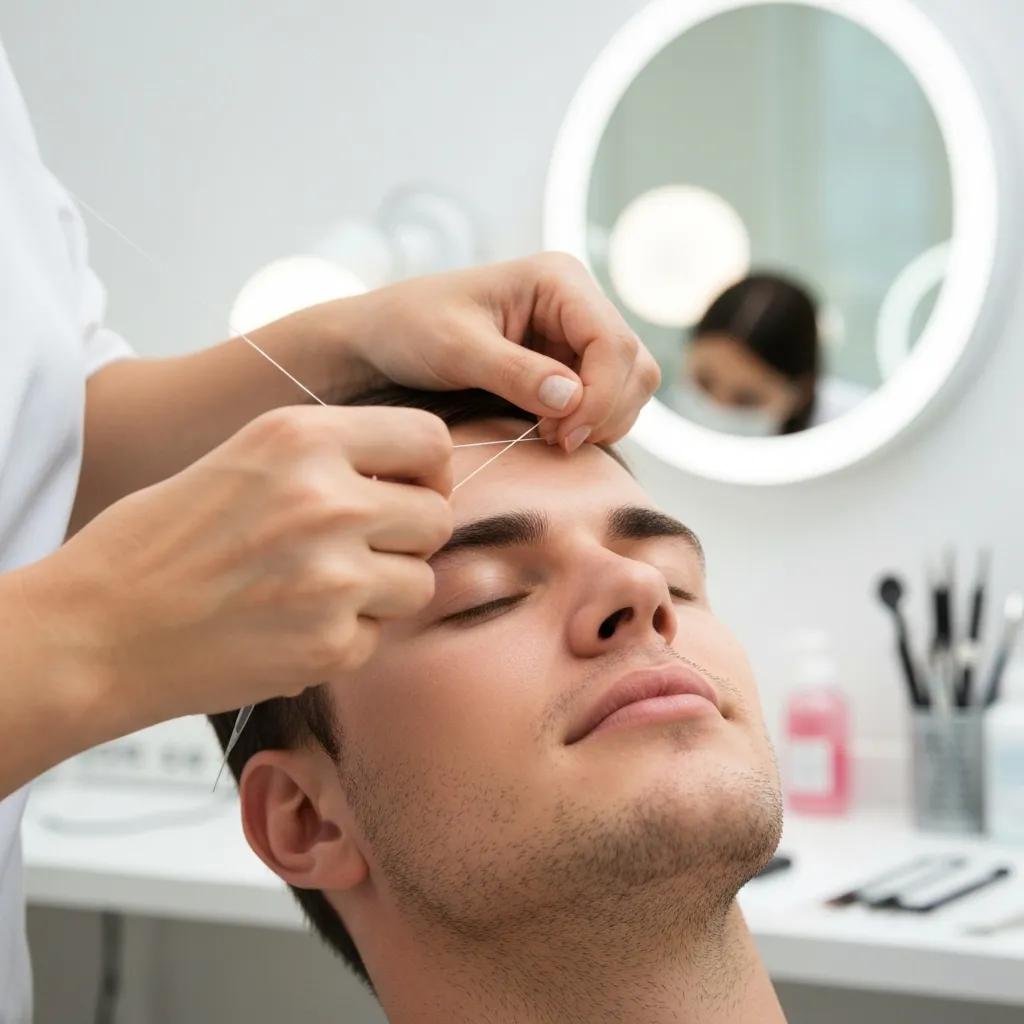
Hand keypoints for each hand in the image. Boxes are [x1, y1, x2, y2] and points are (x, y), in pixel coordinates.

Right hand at [28, 405, 452, 723]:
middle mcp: (327, 500)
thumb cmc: (165, 540)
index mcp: (303, 437)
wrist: (100, 628)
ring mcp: (332, 576)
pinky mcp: (328, 644)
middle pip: (437, 516)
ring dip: (384, 592)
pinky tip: (291, 629)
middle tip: (360, 551)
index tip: (407, 490)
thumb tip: (414, 475)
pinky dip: (347, 639)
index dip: (428, 471)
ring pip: (421, 582)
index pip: (429, 440)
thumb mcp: (247, 458)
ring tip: (319, 592)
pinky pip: (380, 637)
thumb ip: (332, 458)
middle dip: (409, 537)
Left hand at [341, 252, 660, 451]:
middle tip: (555, 442)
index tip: (560, 436)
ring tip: (549, 438)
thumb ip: (515, 373)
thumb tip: (573, 400)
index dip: (600, 396)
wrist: (382, 341)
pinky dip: (589, 424)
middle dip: (605, 411)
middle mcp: (578, 302)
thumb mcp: (456, 349)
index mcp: (558, 279)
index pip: (614, 343)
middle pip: (633, 366)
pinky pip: (605, 400)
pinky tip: (550, 433)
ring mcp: (576, 335)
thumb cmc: (410, 329)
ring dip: (601, 421)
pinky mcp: (568, 365)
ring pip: (628, 386)